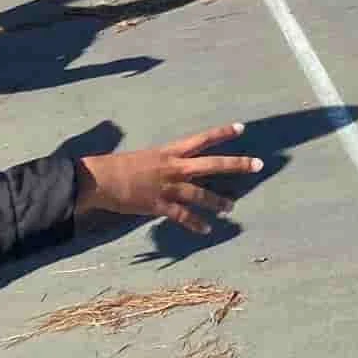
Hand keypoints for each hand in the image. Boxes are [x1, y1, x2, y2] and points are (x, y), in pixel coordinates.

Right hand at [74, 123, 262, 233]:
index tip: (242, 128)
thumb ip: (163, 163)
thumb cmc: (117, 167)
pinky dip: (195, 223)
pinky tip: (207, 229)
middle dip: (237, 164)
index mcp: (169, 151)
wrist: (99, 179)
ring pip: (200, 194)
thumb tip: (174, 170)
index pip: (202, 139)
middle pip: (212, 163)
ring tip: (232, 208)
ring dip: (218, 201)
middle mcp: (173, 166)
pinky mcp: (158, 205)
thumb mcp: (145, 158)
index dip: (222, 132)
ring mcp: (167, 186)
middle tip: (258, 165)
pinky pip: (182, 216)